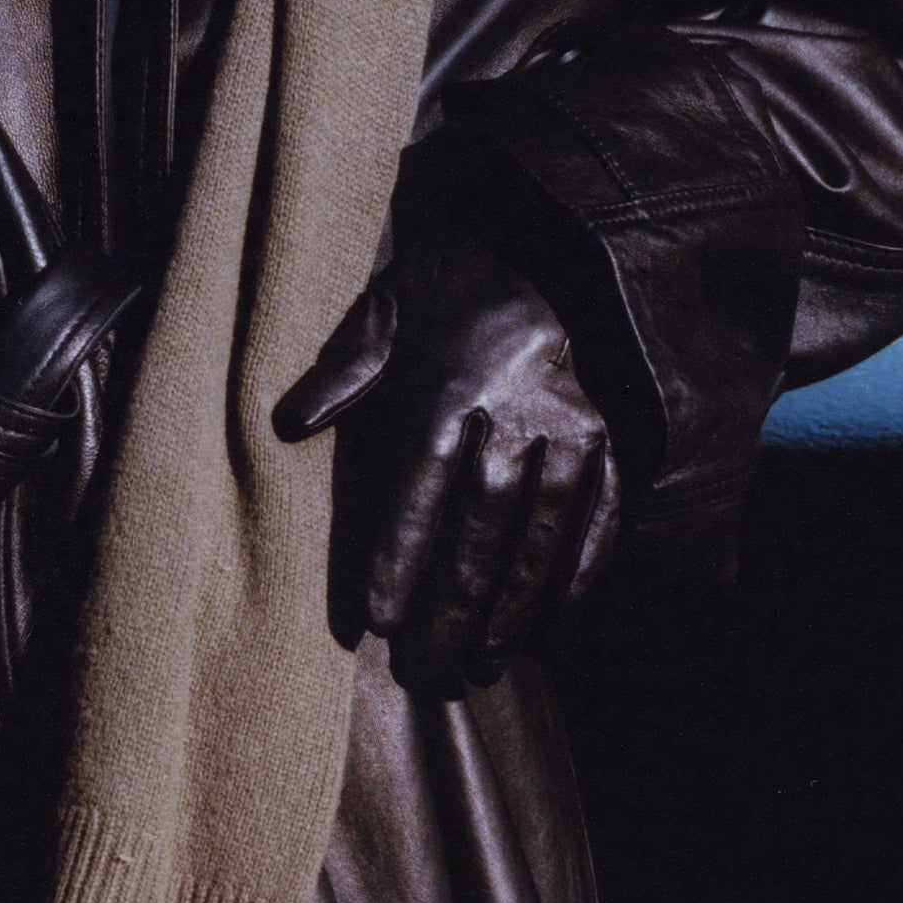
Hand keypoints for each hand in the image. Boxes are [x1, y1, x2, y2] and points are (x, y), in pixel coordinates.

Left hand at [276, 240, 618, 695]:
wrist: (556, 230)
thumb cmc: (456, 274)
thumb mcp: (390, 303)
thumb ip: (345, 367)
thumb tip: (289, 423)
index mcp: (450, 381)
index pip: (420, 487)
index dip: (400, 556)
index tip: (378, 618)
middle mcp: (516, 412)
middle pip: (481, 530)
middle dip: (453, 609)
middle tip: (426, 671)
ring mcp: (574, 428)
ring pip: (541, 537)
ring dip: (513, 610)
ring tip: (485, 667)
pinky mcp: (614, 437)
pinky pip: (600, 518)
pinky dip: (579, 576)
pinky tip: (555, 624)